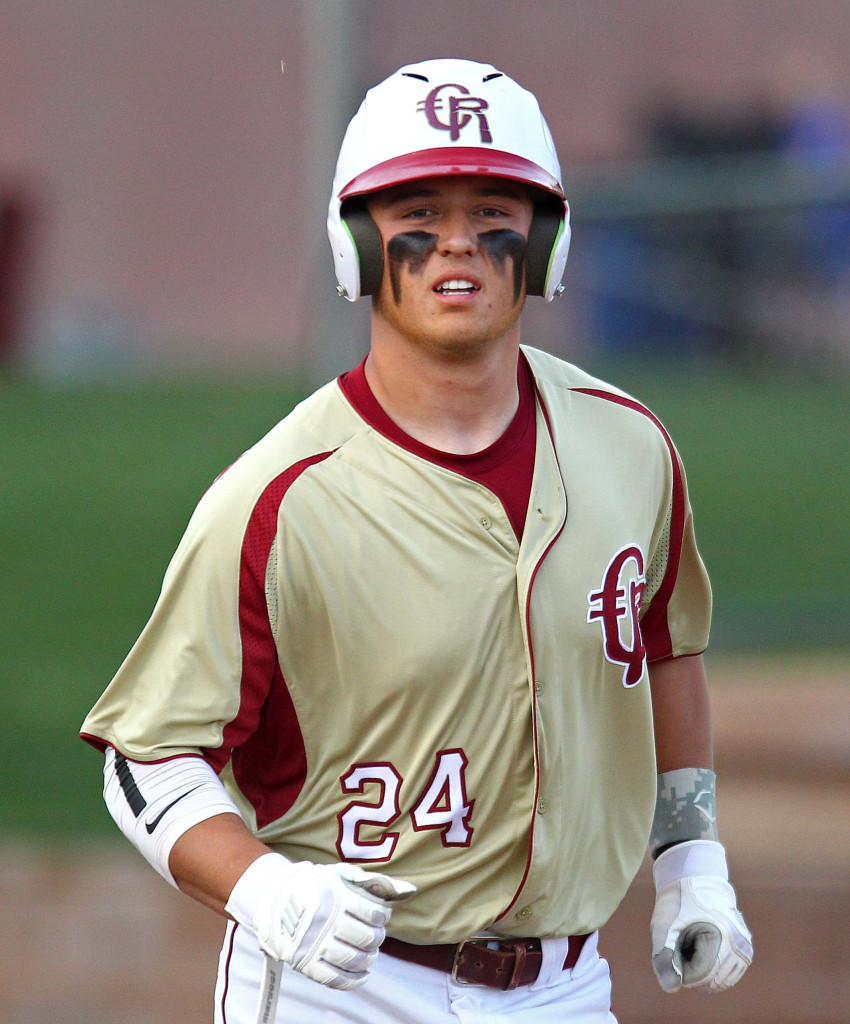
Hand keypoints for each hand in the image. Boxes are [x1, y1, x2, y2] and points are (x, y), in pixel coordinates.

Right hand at [226, 854, 415, 989]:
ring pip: (355, 960)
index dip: (381, 916)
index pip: (374, 913)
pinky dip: (354, 980)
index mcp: (336, 897)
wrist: (274, 898)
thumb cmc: (314, 885)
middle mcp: (327, 922)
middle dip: (377, 938)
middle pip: (367, 939)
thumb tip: (408, 890)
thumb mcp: (340, 874)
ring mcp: (315, 944)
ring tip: (369, 952)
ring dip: (368, 958)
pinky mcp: (306, 963)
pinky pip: (336, 979)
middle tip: (375, 935)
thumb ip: (372, 882)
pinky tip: (362, 974)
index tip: (379, 915)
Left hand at [650, 840, 752, 993]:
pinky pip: (729, 974)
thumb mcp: (663, 926)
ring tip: (690, 946)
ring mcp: (745, 948)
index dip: (682, 970)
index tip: (673, 950)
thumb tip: (672, 988)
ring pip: (722, 981)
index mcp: (722, 937)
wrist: (694, 879)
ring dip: (703, 972)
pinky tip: (701, 950)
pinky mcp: (745, 950)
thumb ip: (664, 958)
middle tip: (680, 946)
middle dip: (692, 972)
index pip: (702, 976)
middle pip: (713, 981)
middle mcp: (740, 944)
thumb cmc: (676, 902)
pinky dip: (713, 970)